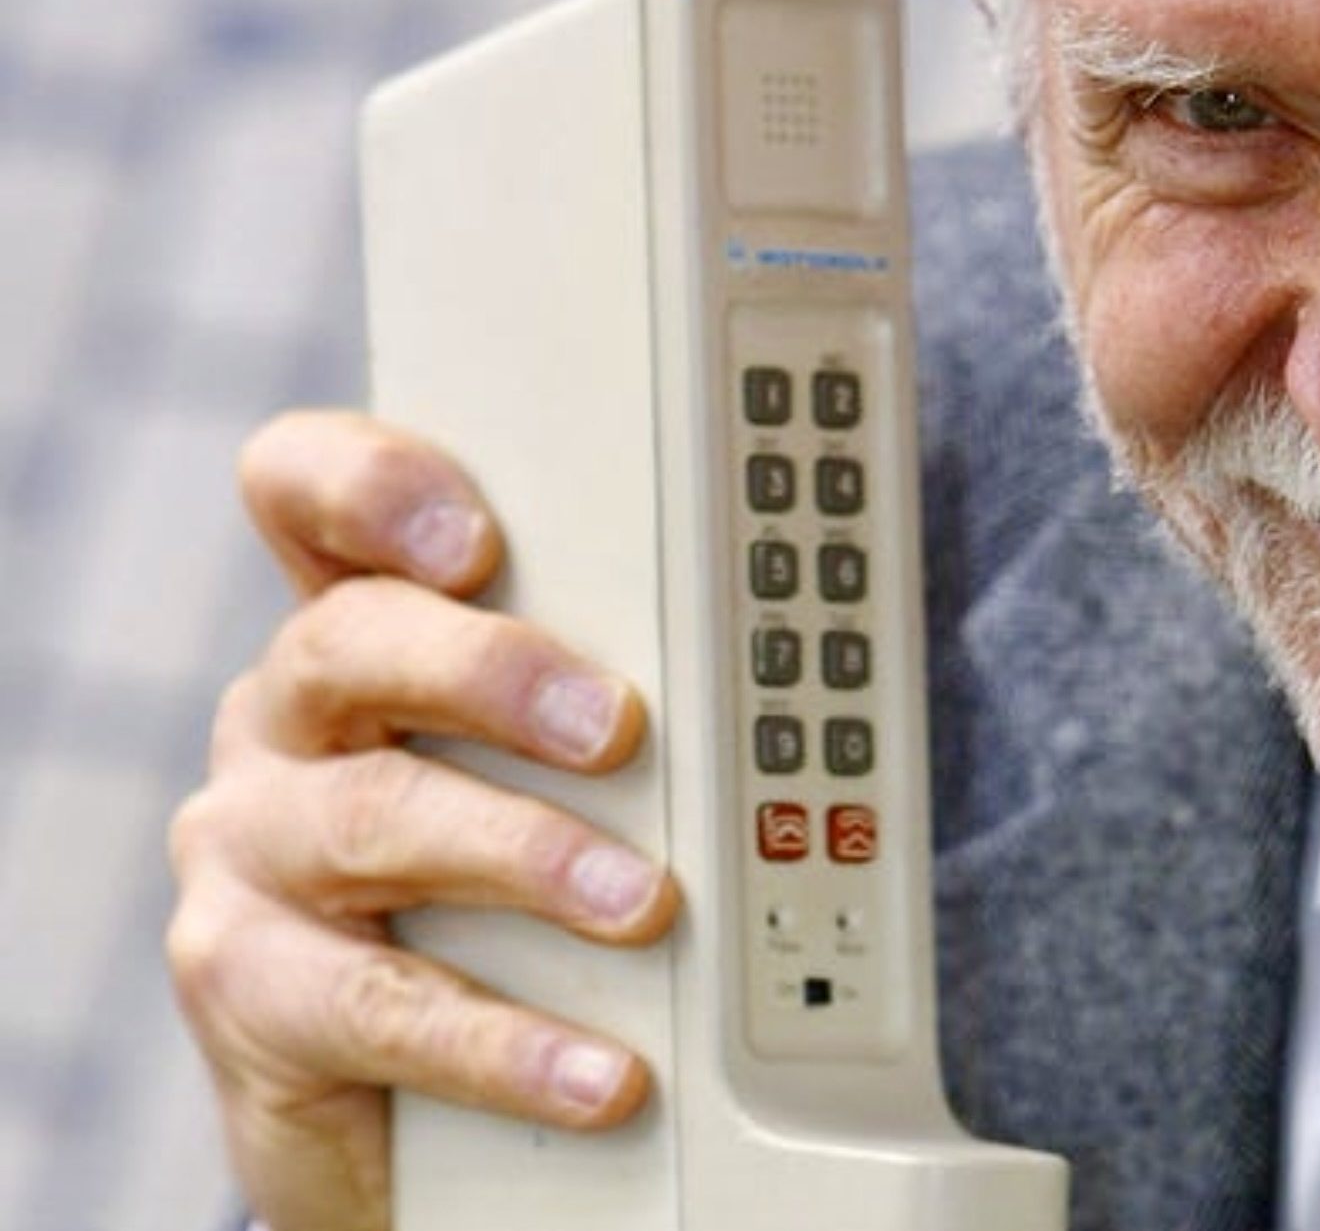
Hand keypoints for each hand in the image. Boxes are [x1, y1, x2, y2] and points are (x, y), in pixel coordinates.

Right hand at [166, 409, 680, 1230]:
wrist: (399, 1095)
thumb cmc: (497, 890)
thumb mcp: (551, 773)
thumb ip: (617, 698)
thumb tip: (805, 677)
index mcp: (356, 635)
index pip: (307, 499)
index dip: (372, 489)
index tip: (478, 538)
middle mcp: (283, 722)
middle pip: (350, 643)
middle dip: (493, 672)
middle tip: (618, 724)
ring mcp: (249, 852)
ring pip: (371, 822)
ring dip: (526, 856)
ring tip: (644, 903)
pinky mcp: (248, 988)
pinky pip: (381, 1007)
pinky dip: (509, 1043)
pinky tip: (601, 1072)